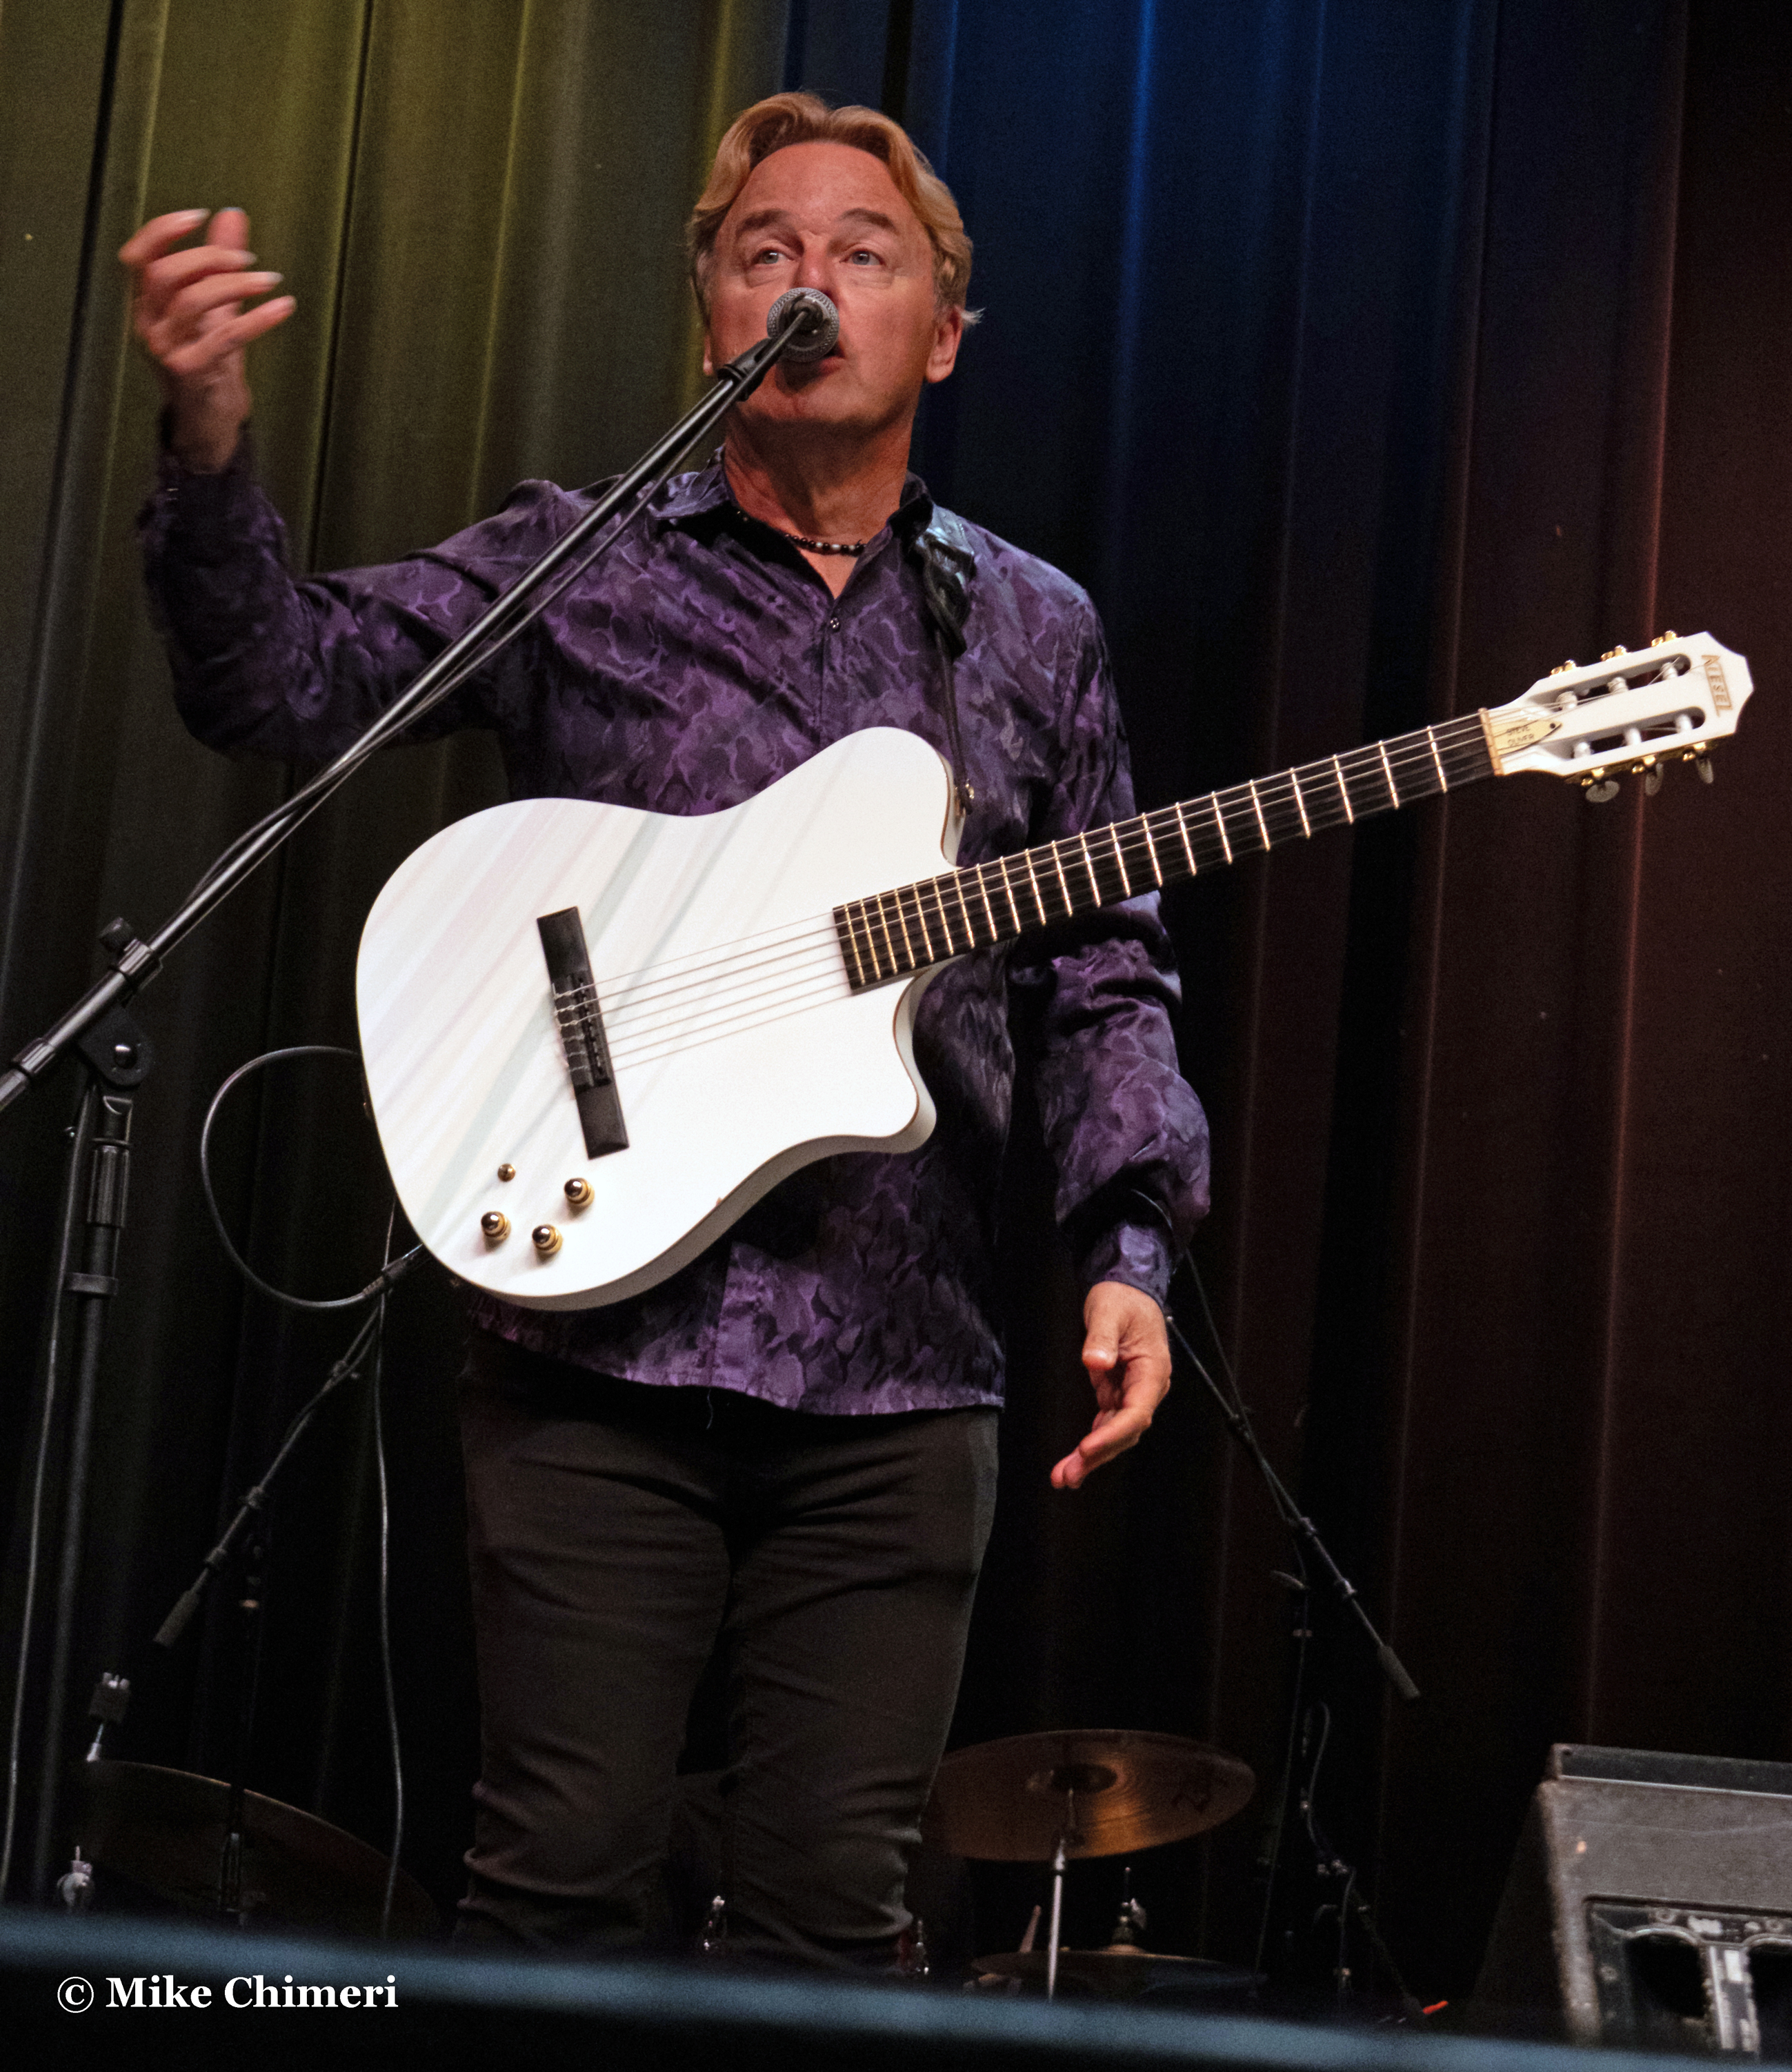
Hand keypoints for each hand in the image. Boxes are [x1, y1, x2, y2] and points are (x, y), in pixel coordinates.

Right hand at [118, 207, 294, 470]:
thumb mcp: (215, 308)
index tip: (199, 215)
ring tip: (270, 281)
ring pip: (192, 301)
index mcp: (145, 306)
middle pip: (166, 274)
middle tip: (249, 259)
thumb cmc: (211, 361)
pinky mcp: (190, 373)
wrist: (211, 421)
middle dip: (209, 257)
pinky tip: (284, 307)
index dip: (162, 232)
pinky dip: (259, 319)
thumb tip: (231, 215)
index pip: (137, 258)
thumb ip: (219, 263)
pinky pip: (226, 338)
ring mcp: (165, 351)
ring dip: (235, 284)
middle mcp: (146, 326)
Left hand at [1051, 1281, 1170, 1489]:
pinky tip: (1075, 1462)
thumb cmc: (1121, 1298)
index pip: (1136, 1412)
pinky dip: (1092, 1444)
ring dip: (1092, 1457)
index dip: (1112, 1434)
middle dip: (1098, 1455)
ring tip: (1064, 1477)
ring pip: (1115, 1434)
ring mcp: (1131, 1393)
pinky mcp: (1117, 1393)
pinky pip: (1106, 1425)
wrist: (1126, 1289)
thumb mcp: (1108, 1311)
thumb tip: (1095, 1362)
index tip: (1087, 1448)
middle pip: (1125, 1432)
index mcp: (1152, 1371)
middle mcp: (1146, 1388)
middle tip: (1067, 1476)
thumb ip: (1101, 1337)